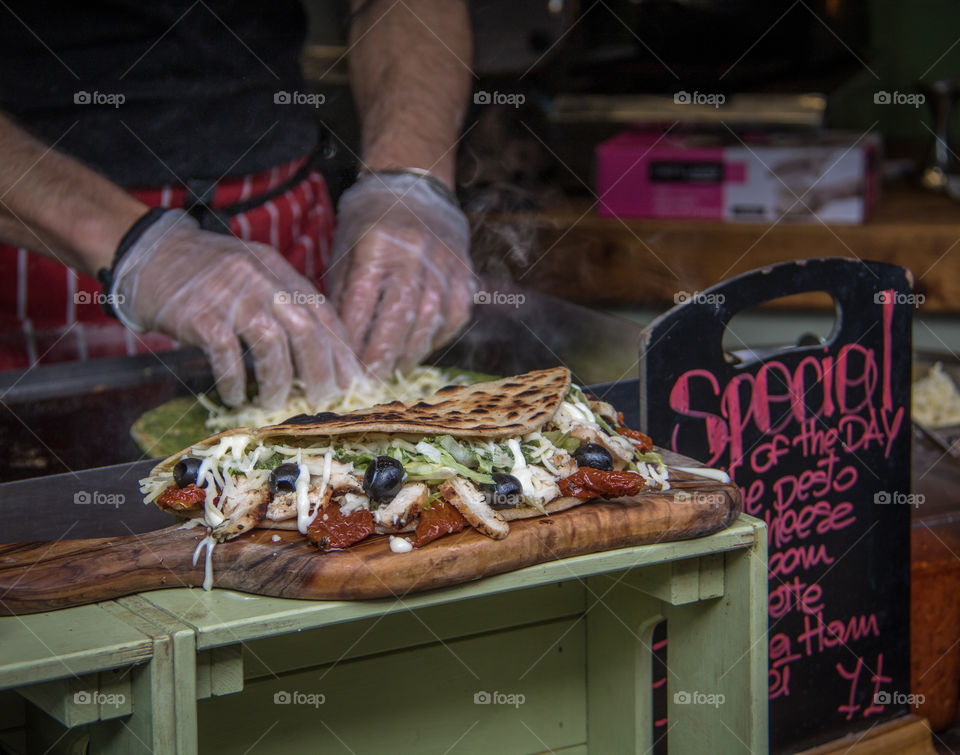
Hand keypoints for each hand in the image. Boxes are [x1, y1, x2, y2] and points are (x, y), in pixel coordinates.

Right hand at [111, 210, 360, 408]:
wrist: (147, 252)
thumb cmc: (202, 271)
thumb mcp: (251, 271)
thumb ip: (282, 300)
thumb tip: (316, 349)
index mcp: (277, 268)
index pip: (321, 309)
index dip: (340, 347)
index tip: (351, 377)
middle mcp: (258, 278)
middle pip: (304, 329)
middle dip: (319, 370)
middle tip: (323, 397)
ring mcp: (229, 296)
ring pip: (271, 344)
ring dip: (279, 381)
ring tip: (277, 401)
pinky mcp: (199, 315)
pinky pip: (227, 356)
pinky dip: (235, 381)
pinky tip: (237, 396)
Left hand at [327, 172, 475, 377]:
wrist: (415, 187)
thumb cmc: (369, 223)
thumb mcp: (344, 249)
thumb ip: (341, 293)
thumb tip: (335, 346)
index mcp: (375, 244)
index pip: (361, 304)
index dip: (351, 341)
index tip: (340, 367)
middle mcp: (414, 253)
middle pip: (398, 317)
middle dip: (381, 356)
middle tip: (368, 383)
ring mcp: (444, 263)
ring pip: (429, 320)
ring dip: (409, 353)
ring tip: (391, 373)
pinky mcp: (465, 273)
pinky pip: (454, 316)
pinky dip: (437, 338)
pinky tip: (419, 349)